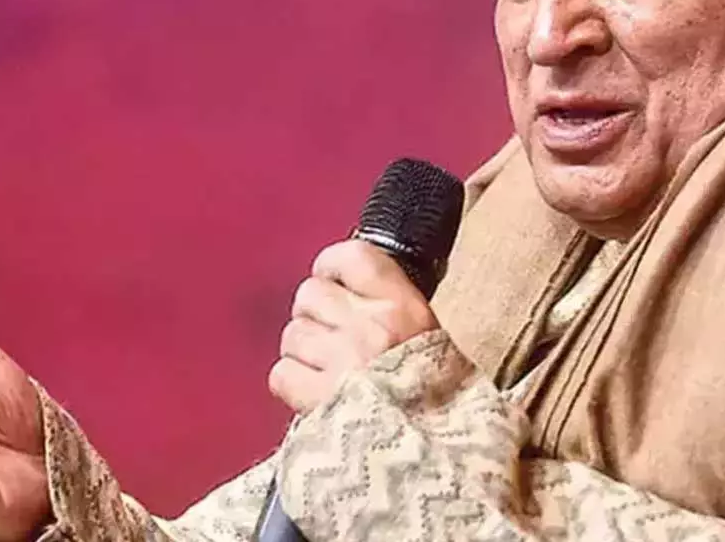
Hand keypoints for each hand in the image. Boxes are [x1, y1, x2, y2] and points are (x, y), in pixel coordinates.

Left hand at [268, 239, 438, 412]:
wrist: (438, 466)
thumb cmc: (444, 409)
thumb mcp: (439, 347)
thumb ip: (400, 316)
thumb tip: (358, 292)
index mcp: (406, 309)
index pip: (354, 258)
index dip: (332, 265)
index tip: (331, 278)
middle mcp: (371, 327)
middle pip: (310, 294)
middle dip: (313, 315)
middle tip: (328, 337)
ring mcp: (341, 361)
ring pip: (292, 334)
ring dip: (302, 352)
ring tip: (325, 373)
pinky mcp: (316, 398)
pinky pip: (281, 373)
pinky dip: (291, 383)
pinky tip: (313, 396)